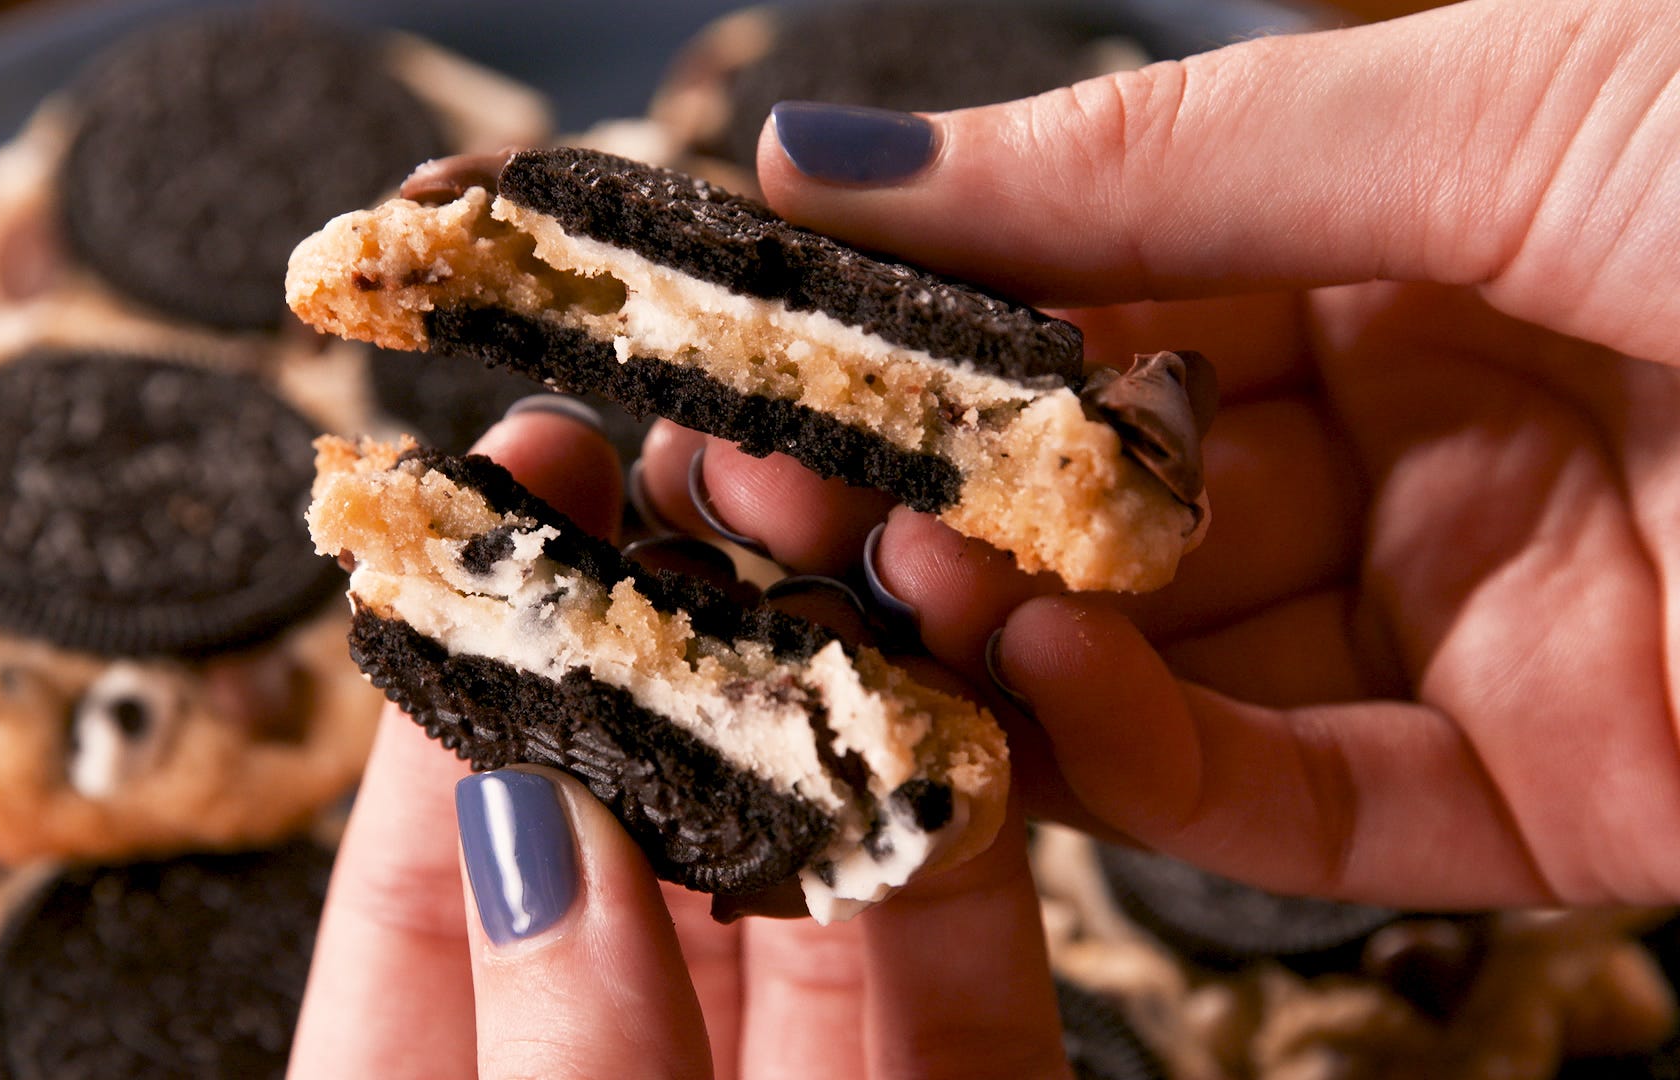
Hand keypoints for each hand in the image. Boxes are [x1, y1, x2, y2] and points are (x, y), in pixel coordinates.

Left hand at [289, 406, 1066, 1077]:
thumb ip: (554, 1039)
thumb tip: (534, 808)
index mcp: (460, 1074)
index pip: (446, 842)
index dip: (484, 650)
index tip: (533, 469)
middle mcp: (631, 1051)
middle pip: (654, 807)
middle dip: (699, 627)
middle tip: (736, 457)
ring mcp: (802, 1076)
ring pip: (826, 856)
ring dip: (861, 696)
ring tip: (879, 538)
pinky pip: (974, 963)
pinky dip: (978, 834)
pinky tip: (972, 712)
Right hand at [638, 0, 1679, 910]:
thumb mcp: (1490, 106)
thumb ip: (1156, 163)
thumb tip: (845, 158)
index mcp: (1412, 236)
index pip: (1102, 297)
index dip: (922, 323)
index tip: (750, 340)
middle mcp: (1423, 431)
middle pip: (1108, 492)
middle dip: (923, 498)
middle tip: (746, 488)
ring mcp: (1474, 619)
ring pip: (1168, 656)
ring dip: (1002, 635)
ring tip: (864, 587)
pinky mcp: (1545, 793)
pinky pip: (1291, 793)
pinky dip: (1140, 752)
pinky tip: (1034, 684)